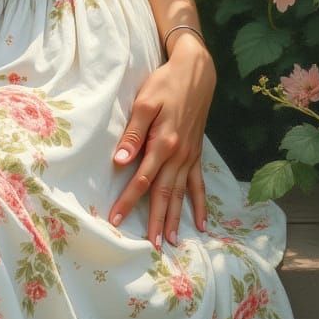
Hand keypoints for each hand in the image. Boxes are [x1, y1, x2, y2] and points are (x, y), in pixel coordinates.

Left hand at [108, 37, 215, 247]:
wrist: (196, 72)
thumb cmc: (166, 84)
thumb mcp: (145, 102)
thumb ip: (133, 132)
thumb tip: (121, 161)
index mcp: (162, 143)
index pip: (142, 178)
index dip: (128, 200)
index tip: (116, 218)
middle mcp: (178, 155)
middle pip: (164, 193)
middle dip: (154, 220)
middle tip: (149, 245)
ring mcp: (190, 155)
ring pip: (181, 193)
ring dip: (175, 218)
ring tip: (171, 241)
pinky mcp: (197, 152)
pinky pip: (199, 183)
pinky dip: (200, 204)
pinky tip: (202, 223)